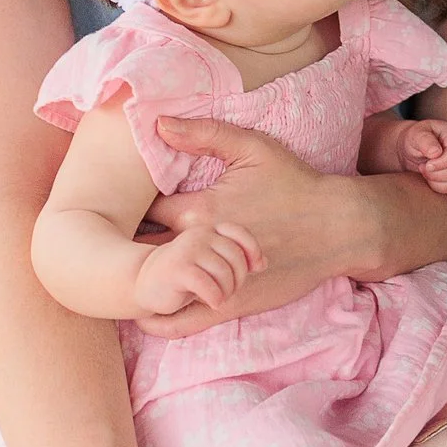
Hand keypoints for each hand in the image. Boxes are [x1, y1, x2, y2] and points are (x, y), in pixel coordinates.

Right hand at [134, 222, 262, 315]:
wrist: (143, 283)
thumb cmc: (183, 275)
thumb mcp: (211, 263)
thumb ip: (235, 259)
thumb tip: (264, 263)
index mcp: (209, 230)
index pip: (239, 233)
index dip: (252, 250)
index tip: (256, 267)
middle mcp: (199, 235)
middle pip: (235, 257)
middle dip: (238, 279)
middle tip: (227, 291)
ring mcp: (188, 249)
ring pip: (224, 272)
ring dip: (226, 291)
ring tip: (218, 297)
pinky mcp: (178, 268)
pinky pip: (209, 286)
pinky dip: (215, 298)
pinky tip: (210, 302)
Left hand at [138, 118, 361, 337]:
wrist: (338, 228)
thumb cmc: (296, 184)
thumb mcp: (255, 148)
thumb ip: (204, 134)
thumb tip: (158, 123)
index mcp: (200, 208)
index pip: (140, 211)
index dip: (124, 209)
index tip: (117, 207)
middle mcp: (200, 249)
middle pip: (138, 253)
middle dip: (122, 248)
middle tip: (108, 245)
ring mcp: (213, 281)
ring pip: (153, 290)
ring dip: (137, 282)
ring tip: (124, 274)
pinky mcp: (227, 306)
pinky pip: (176, 323)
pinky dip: (154, 318)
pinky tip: (145, 306)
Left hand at [399, 119, 446, 201]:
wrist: (414, 148)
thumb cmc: (415, 139)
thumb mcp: (415, 134)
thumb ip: (424, 140)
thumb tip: (436, 153)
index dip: (442, 163)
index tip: (426, 165)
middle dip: (436, 175)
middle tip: (422, 169)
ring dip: (439, 185)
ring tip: (427, 175)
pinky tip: (438, 186)